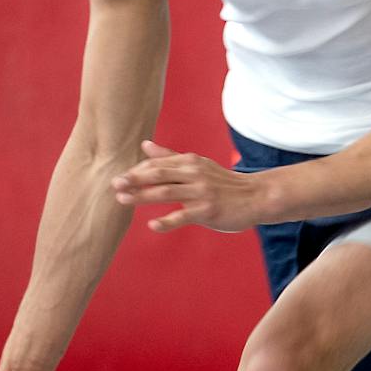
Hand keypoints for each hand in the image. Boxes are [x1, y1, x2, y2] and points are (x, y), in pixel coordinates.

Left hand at [113, 139, 270, 233]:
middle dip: (134, 179)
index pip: (157, 164)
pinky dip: (166, 221)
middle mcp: (194, 174)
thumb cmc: (224, 183)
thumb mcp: (199, 166)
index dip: (137, 170)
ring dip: (142, 196)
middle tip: (114, 184)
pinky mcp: (208, 210)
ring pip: (166, 192)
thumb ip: (170, 157)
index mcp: (190, 162)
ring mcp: (201, 192)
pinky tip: (152, 225)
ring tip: (123, 200)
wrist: (257, 197)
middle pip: (158, 174)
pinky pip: (183, 216)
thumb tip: (144, 145)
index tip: (119, 177)